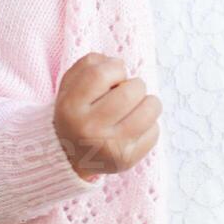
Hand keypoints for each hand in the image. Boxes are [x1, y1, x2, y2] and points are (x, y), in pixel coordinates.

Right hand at [54, 53, 161, 180]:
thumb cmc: (77, 112)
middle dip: (135, 85)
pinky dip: (149, 125)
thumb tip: (118, 63)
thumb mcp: (70, 85)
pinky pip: (154, 131)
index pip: (101, 73)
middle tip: (128, 93)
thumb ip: (90, 64)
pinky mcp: (127, 160)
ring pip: (150, 109)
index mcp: (71, 106)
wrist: (69, 156)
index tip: (114, 77)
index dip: (115, 68)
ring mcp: (109, 147)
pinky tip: (134, 127)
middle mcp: (88, 128)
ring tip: (136, 107)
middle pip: (131, 91)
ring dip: (149, 102)